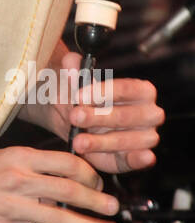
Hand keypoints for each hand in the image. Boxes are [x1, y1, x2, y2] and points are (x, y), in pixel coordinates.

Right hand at [0, 146, 120, 222]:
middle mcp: (19, 179)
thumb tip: (53, 184)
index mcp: (19, 156)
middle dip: (97, 200)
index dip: (88, 173)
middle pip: (70, 189)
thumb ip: (26, 169)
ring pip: (59, 217)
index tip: (97, 183)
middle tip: (115, 208)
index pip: (65, 162)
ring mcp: (12, 206)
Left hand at [58, 51, 162, 172]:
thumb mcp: (74, 81)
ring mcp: (145, 137)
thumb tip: (71, 61)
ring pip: (128, 140)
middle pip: (126, 115)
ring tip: (78, 141)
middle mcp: (149, 113)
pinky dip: (135, 161)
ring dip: (102, 142)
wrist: (72, 120)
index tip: (78, 96)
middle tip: (74, 117)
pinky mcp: (134, 157)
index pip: (125, 88)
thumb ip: (73, 69)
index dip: (102, 92)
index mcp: (141, 90)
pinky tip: (131, 157)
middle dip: (98, 118)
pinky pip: (134, 161)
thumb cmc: (80, 98)